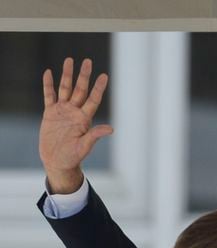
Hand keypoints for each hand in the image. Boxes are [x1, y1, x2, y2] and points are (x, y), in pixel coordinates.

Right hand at [40, 57, 112, 194]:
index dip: (99, 87)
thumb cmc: (73, 156)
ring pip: (65, 89)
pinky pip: (49, 96)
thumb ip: (95, 135)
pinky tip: (49, 73)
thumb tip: (111, 128)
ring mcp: (62, 111)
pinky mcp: (50, 113)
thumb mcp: (85, 146)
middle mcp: (74, 112)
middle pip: (80, 89)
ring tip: (69, 60)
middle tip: (88, 61)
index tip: (104, 76)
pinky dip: (48, 85)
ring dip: (67, 75)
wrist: (58, 161)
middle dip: (84, 75)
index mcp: (84, 119)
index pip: (93, 99)